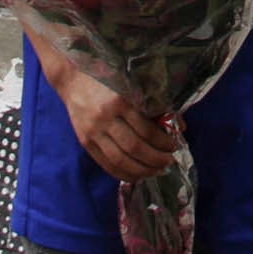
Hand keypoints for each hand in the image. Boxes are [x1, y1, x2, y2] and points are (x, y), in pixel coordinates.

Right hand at [38, 42, 179, 180]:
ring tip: (156, 171)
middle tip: (168, 162)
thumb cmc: (106, 78)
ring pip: (120, 160)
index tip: (174, 146)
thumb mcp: (130, 85)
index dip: (162, 142)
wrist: (73, 79)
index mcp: (119, 101)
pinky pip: (105, 164)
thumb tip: (179, 126)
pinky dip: (122, 173)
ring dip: (141, 170)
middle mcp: (105, 118)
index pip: (145, 129)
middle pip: (134, 148)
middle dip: (155, 159)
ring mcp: (93, 132)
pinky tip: (136, 175)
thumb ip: (152, 105)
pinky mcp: (85, 142)